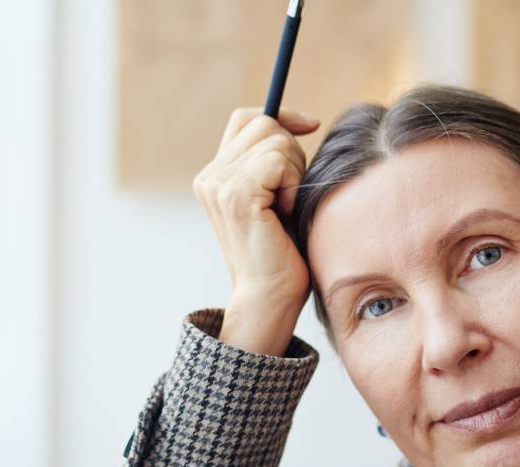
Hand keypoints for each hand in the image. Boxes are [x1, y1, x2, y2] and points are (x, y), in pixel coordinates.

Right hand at [192, 108, 321, 354]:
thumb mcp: (274, 197)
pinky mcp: (235, 194)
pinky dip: (293, 184)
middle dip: (292, 152)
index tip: (310, 126)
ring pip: (275, 141)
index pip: (246, 118)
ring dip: (294, 172)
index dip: (280, 116)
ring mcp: (218, 184)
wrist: (269, 296)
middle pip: (264, 125)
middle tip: (291, 193)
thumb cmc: (281, 253)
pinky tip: (285, 212)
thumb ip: (272, 162)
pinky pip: (279, 161)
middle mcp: (209, 176)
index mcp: (214, 176)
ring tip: (285, 207)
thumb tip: (299, 123)